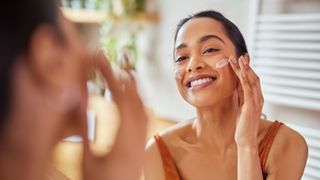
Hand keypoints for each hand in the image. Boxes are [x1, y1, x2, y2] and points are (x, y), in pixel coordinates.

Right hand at [81, 51, 147, 179]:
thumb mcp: (87, 158)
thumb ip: (84, 129)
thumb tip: (79, 99)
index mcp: (123, 142)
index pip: (119, 101)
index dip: (110, 77)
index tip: (102, 61)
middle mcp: (137, 140)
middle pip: (135, 101)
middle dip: (126, 76)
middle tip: (120, 57)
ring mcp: (142, 143)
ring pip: (144, 109)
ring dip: (136, 88)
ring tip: (128, 71)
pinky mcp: (142, 146)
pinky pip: (145, 119)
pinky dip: (140, 102)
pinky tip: (135, 97)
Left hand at [229, 54, 263, 147]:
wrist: (245, 139)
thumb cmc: (242, 124)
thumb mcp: (241, 105)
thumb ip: (241, 95)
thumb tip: (237, 84)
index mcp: (255, 97)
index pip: (251, 80)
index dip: (246, 69)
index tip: (240, 59)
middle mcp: (258, 98)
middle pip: (253, 77)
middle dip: (246, 66)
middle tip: (239, 55)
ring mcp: (256, 102)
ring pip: (251, 81)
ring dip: (245, 69)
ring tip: (239, 59)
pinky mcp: (250, 106)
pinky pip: (248, 90)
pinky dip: (245, 80)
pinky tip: (241, 73)